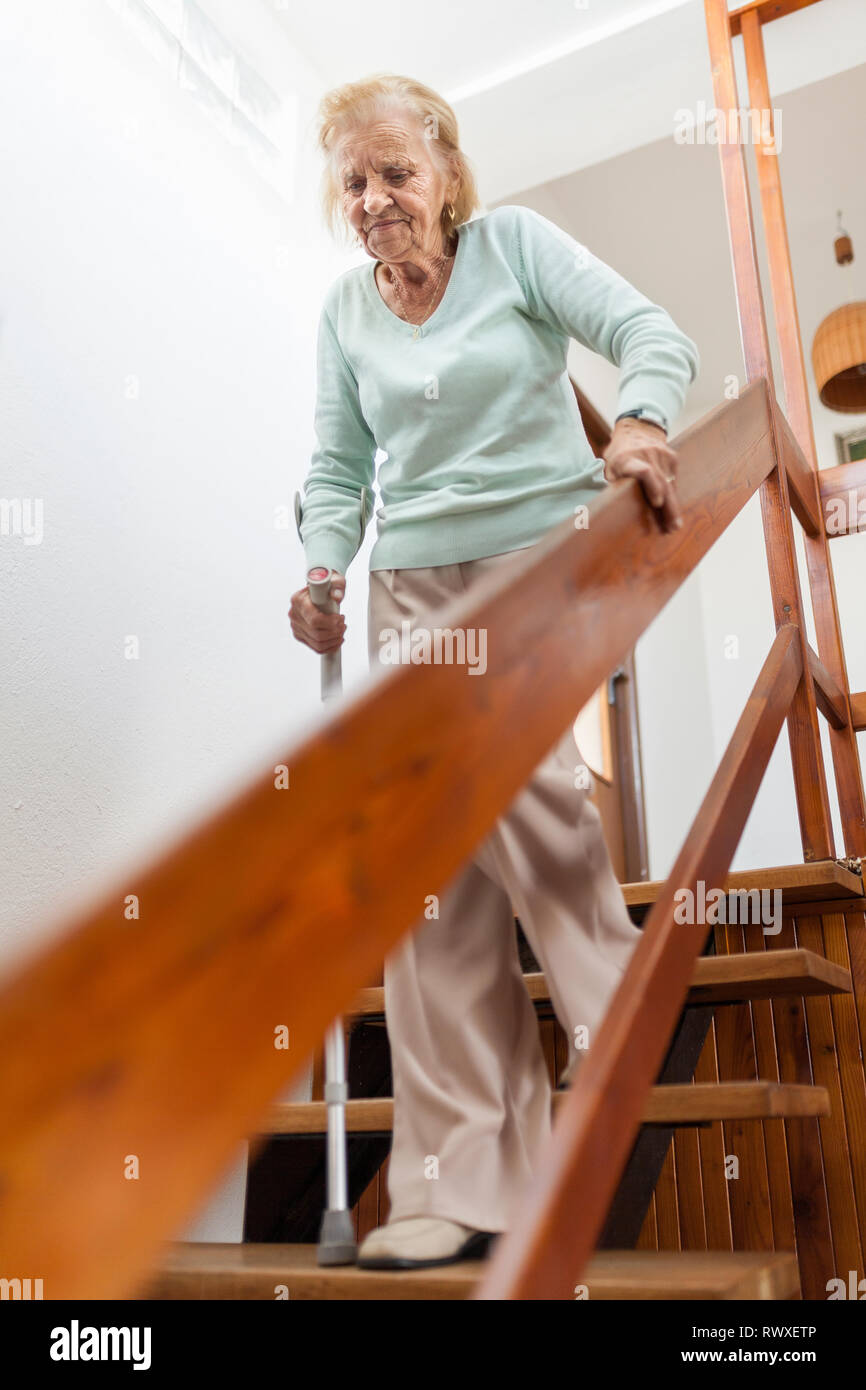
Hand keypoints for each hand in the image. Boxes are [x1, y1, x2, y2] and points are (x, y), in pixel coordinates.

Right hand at [288, 571, 346, 653]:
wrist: (319, 590)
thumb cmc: (327, 585)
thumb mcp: (335, 581)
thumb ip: (337, 586)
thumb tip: (337, 596)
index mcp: (298, 600)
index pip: (314, 620)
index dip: (331, 623)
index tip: (341, 618)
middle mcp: (294, 614)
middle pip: (316, 633)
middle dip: (335, 632)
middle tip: (343, 625)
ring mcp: (295, 626)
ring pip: (317, 643)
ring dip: (334, 640)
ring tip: (342, 631)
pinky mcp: (299, 635)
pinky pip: (316, 648)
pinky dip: (329, 647)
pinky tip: (337, 640)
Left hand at [602, 417, 682, 532]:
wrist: (637, 428)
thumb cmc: (619, 454)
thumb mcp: (609, 467)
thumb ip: (613, 485)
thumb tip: (608, 511)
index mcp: (627, 459)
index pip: (643, 471)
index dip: (652, 487)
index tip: (657, 503)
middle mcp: (647, 455)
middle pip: (661, 483)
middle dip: (668, 507)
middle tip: (672, 527)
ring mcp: (661, 455)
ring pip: (670, 484)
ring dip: (673, 505)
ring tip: (674, 524)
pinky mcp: (672, 456)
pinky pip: (673, 479)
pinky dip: (672, 492)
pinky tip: (672, 506)